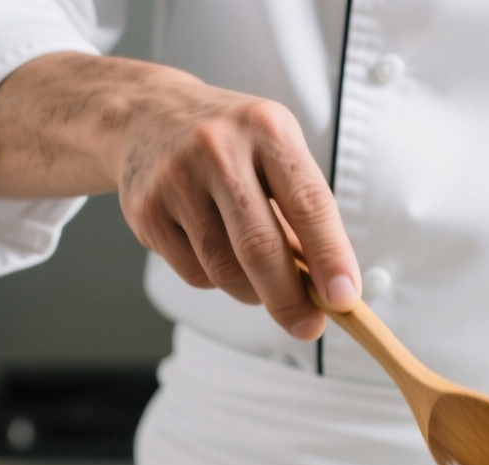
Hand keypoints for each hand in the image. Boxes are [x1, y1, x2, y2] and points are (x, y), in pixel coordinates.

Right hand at [0, 53, 358, 338]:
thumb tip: (340, 291)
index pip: (308, 205)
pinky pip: (190, 271)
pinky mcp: (141, 208)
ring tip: (257, 277)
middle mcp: (221, 147)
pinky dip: (208, 276)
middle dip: (291, 302)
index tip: (348, 303)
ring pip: (225, 271)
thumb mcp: (277, 158)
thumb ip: (307, 217)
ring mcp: (174, 177)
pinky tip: (206, 246)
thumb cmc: (232, 144)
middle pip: (262, 251)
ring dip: (249, 291)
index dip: (330, 260)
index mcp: (268, 129)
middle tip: (310, 329)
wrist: (141, 112)